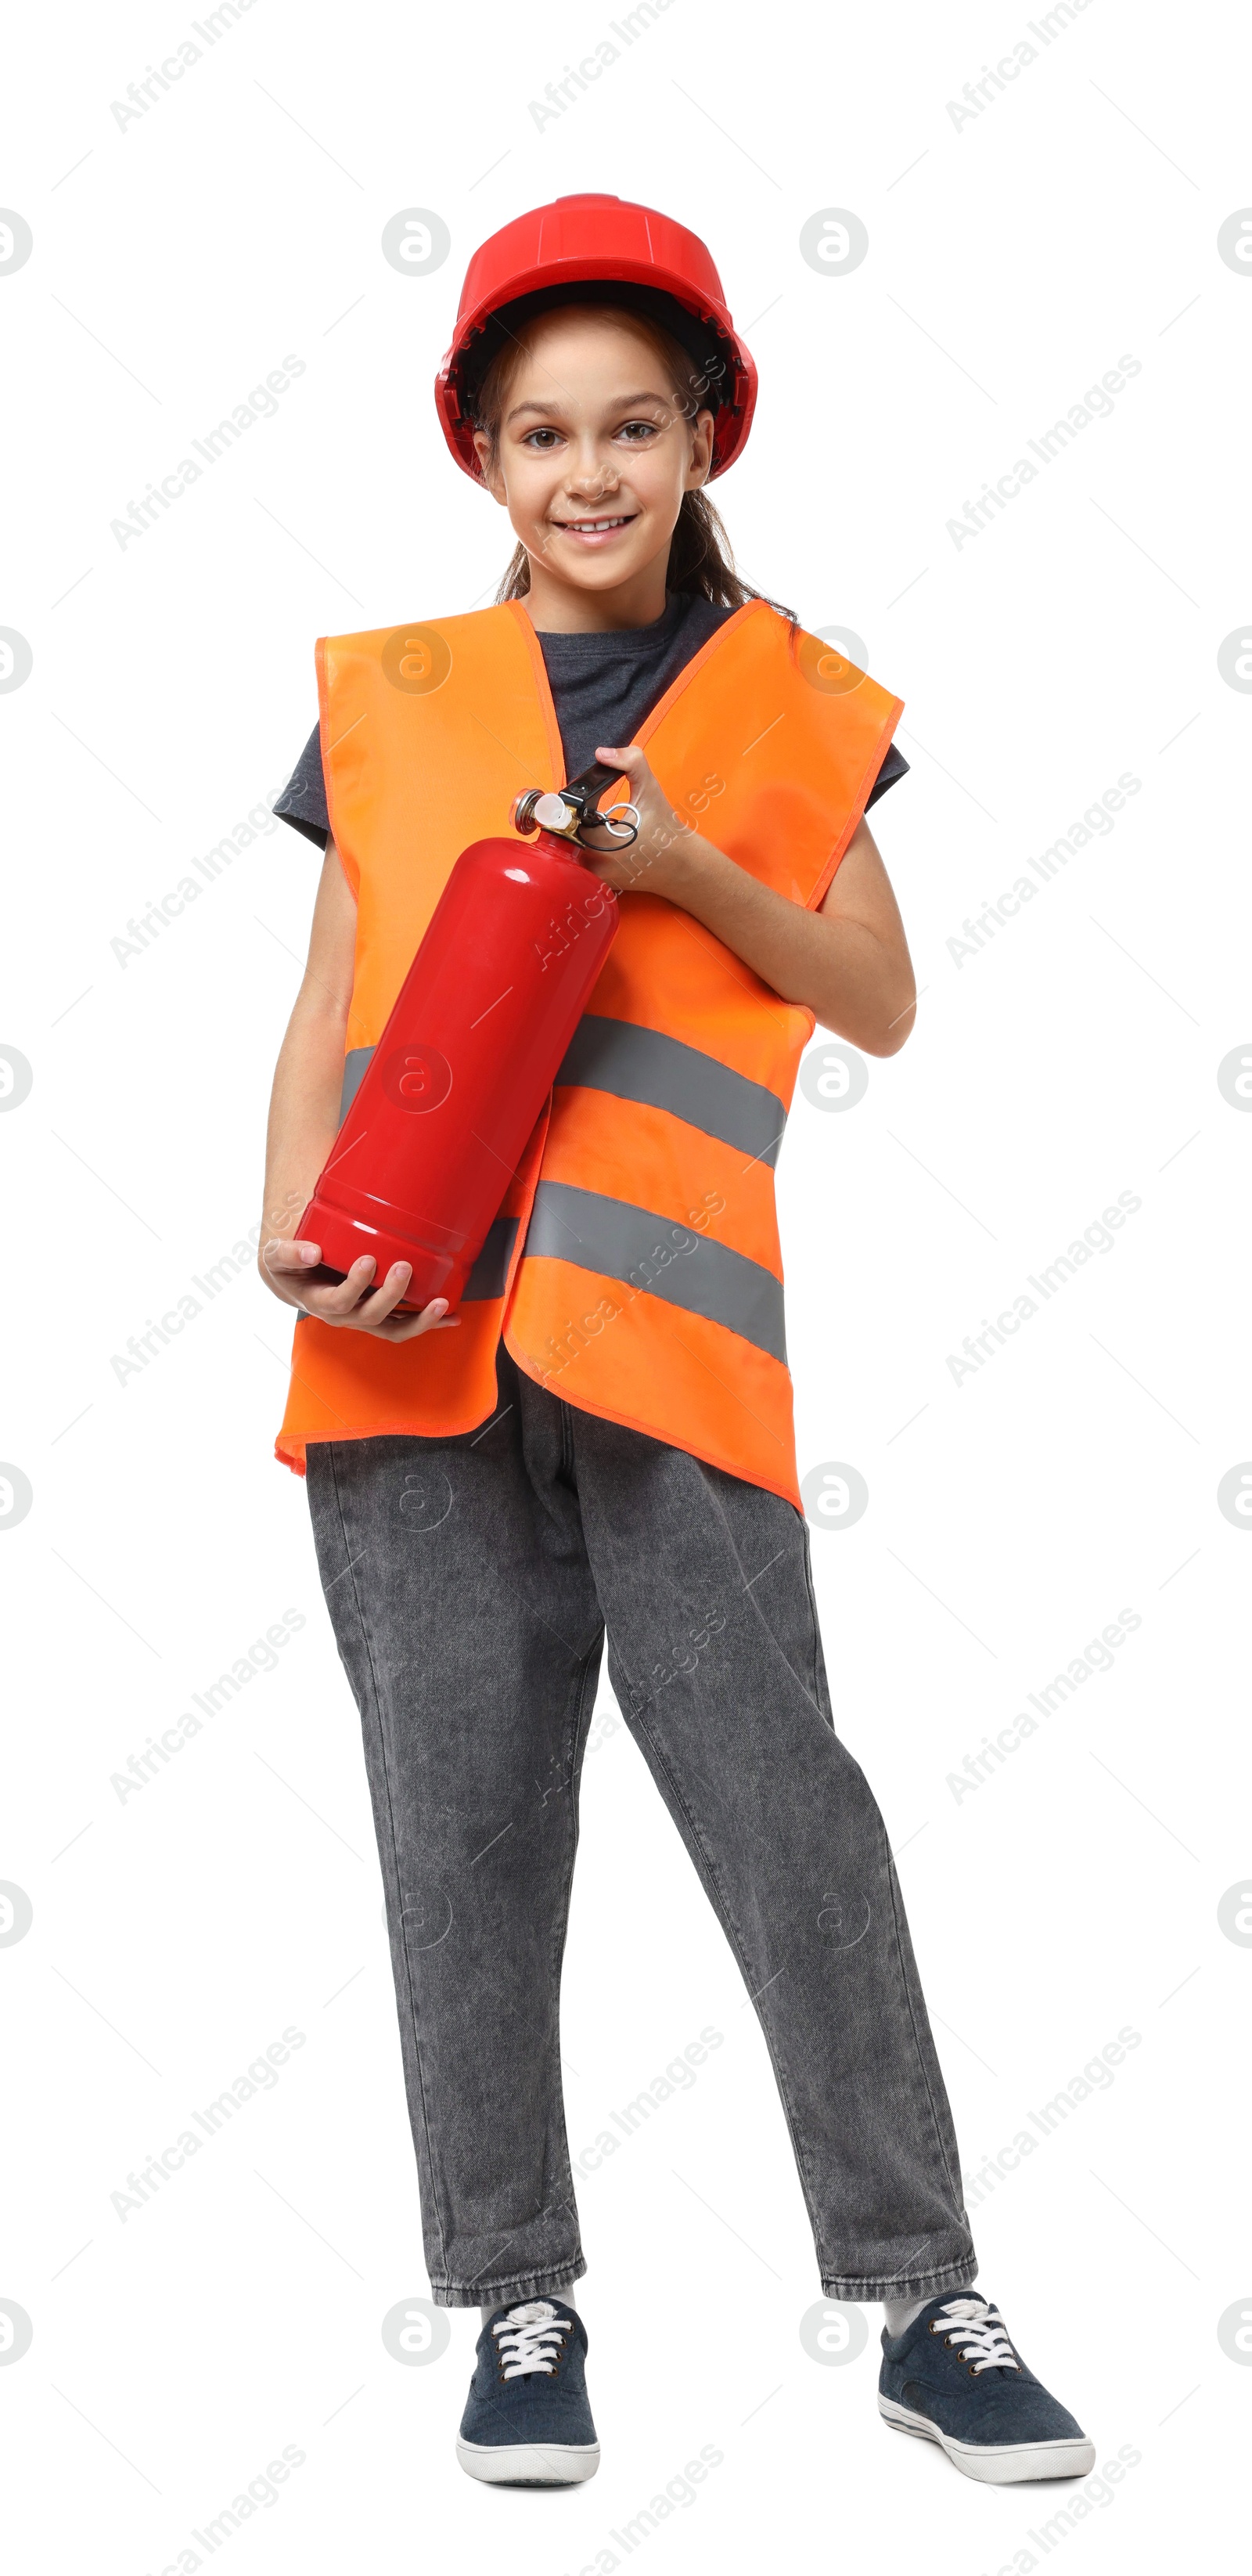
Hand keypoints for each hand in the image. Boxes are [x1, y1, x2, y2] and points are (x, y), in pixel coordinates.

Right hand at [260, 1236, 461, 1341]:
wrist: (295, 1280)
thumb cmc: (288, 1265)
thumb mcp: (276, 1257)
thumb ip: (288, 1253)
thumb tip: (311, 1252)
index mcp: (321, 1303)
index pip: (339, 1301)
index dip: (355, 1285)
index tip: (367, 1260)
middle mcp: (345, 1316)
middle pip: (371, 1316)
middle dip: (391, 1294)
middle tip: (404, 1267)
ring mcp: (365, 1318)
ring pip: (394, 1329)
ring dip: (420, 1320)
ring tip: (442, 1304)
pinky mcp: (380, 1314)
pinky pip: (405, 1324)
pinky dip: (429, 1322)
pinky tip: (452, 1317)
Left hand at [578, 742, 708, 899]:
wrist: (682, 865)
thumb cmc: (666, 830)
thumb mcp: (651, 790)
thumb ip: (631, 763)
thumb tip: (602, 753)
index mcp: (602, 842)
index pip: (568, 819)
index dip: (571, 807)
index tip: (581, 802)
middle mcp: (595, 864)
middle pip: (565, 836)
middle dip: (573, 821)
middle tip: (589, 813)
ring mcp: (596, 878)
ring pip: (570, 852)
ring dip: (575, 837)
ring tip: (593, 827)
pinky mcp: (599, 885)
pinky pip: (579, 865)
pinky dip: (584, 852)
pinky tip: (598, 842)